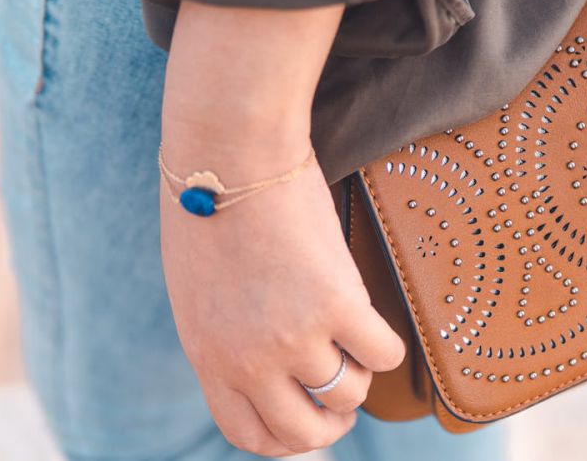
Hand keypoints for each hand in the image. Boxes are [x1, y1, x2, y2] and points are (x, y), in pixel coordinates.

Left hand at [158, 1, 404, 455]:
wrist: (229, 154)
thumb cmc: (210, 208)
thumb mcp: (200, 293)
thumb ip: (228, 340)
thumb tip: (268, 367)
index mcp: (208, 356)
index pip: (250, 434)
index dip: (287, 438)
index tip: (308, 419)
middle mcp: (249, 360)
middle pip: (304, 431)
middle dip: (332, 421)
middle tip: (346, 394)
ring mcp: (294, 337)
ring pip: (348, 391)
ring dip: (358, 371)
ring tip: (353, 335)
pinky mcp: (336, 306)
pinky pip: (383, 354)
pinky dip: (386, 344)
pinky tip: (373, 315)